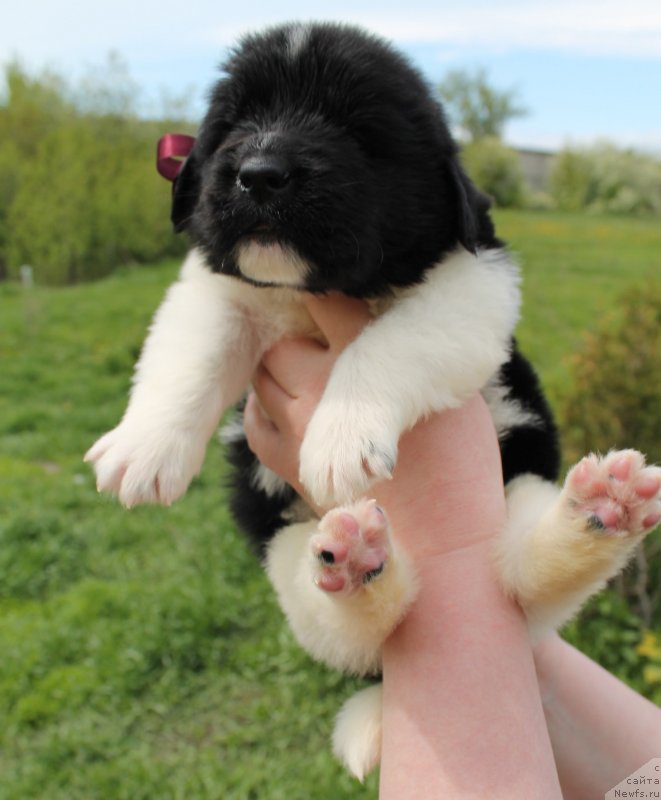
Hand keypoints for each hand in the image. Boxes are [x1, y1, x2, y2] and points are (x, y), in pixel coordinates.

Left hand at [244, 293, 505, 562]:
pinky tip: (285, 405)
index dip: (328, 294)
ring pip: (263, 375)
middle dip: (298, 333)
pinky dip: (263, 405)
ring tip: (306, 370)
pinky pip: (254, 420)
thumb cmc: (460, 467)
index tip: (335, 297)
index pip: (327, 302)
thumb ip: (414, 351)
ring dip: (278, 366)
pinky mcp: (286, 464)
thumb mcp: (453, 391)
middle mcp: (320, 388)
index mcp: (366, 362)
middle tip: (320, 338)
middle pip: (283, 339)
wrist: (439, 547)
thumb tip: (388, 322)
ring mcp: (296, 428)